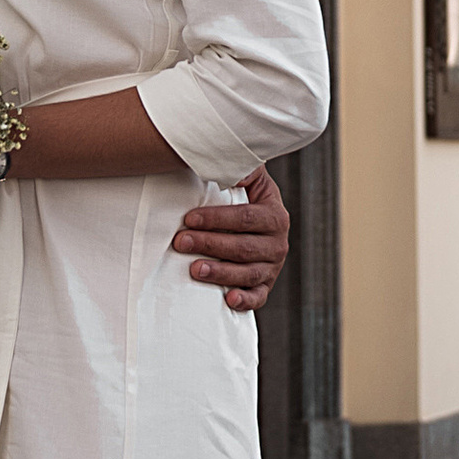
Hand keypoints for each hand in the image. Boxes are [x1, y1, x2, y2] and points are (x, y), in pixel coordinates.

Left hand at [172, 165, 289, 313]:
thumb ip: (240, 167)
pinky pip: (258, 297)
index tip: (189, 218)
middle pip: (243, 247)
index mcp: (275, 216)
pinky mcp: (265, 286)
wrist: (258, 224)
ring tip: (194, 269)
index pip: (246, 218)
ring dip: (220, 272)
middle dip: (210, 244)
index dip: (217, 219)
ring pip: (247, 273)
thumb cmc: (244, 198)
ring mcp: (272, 267)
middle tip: (180, 241)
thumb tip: (225, 157)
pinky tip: (227, 299)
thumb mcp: (249, 179)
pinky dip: (245, 300)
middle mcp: (278, 243)